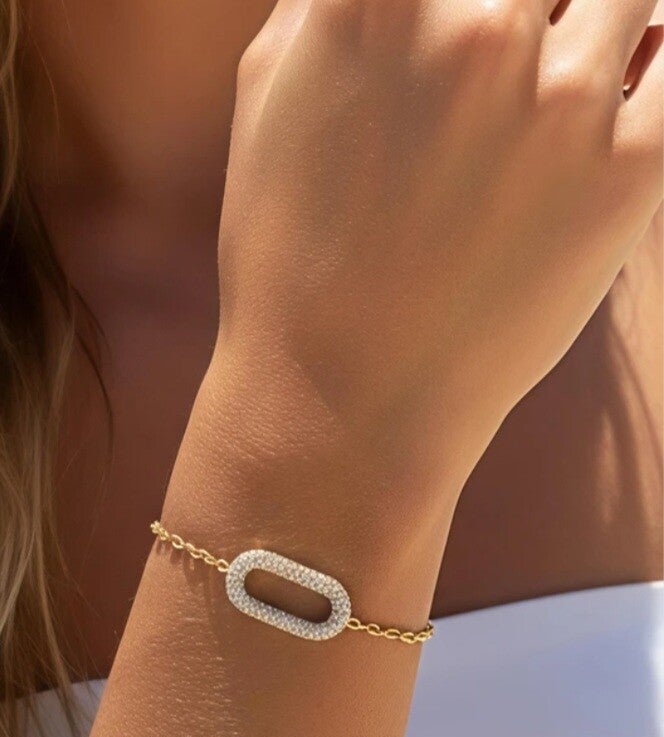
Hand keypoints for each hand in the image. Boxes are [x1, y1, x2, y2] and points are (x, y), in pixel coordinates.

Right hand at [215, 0, 661, 495]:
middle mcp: (476, 25)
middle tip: (527, 47)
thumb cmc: (290, 255)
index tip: (498, 16)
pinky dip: (662, 66)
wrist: (341, 399)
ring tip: (571, 84)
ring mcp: (559, 100)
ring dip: (612, 22)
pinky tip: (635, 83)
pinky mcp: (629, 174)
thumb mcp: (269, 94)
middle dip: (544, 9)